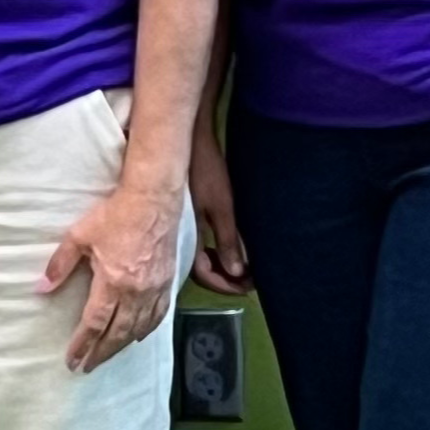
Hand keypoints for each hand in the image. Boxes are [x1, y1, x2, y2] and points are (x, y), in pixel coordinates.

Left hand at [46, 178, 183, 372]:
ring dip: (121, 345)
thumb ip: (60, 264)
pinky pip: (158, 315)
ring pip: (138, 328)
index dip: (82, 345)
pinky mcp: (167, 282)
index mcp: (113, 283)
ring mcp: (154, 289)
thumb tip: (42, 288)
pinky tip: (139, 336)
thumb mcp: (79, 236)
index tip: (72, 361)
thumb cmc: (116, 214)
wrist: (153, 199)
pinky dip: (147, 330)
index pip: (95, 324)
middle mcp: (136, 292)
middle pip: (118, 333)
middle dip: (100, 352)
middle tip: (87, 367)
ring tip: (107, 355)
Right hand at [188, 122, 248, 294]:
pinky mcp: (185, 216)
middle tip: (249, 281)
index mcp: (186, 239)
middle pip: (201, 270)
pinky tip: (226, 246)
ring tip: (243, 267)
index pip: (205, 276)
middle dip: (225, 278)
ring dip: (221, 265)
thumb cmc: (205, 172)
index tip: (248, 288)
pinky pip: (198, 243)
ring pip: (199, 257)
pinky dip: (214, 250)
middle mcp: (180, 237)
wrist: (188, 141)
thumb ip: (227, 241)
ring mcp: (181, 226)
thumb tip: (238, 272)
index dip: (227, 286)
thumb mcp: (221, 208)